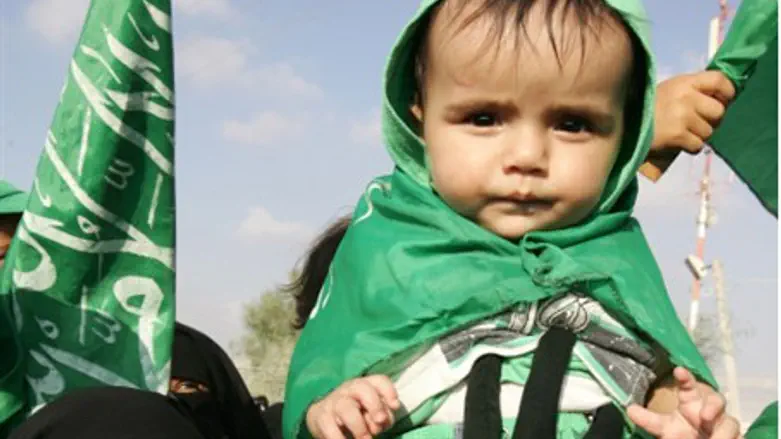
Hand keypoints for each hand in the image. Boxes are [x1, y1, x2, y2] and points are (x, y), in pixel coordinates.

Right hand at [305, 375, 400, 438]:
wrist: (323, 418)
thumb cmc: (356, 414)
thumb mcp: (371, 412)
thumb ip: (381, 414)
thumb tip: (382, 421)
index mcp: (365, 385)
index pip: (378, 380)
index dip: (388, 391)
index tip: (395, 406)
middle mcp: (349, 389)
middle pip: (362, 388)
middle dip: (374, 405)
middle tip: (380, 421)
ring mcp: (334, 402)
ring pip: (346, 408)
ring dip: (359, 426)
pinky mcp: (321, 416)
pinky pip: (329, 426)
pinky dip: (339, 437)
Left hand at [628, 367, 742, 437]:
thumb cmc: (682, 433)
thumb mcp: (664, 428)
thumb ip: (649, 420)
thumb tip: (629, 409)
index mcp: (690, 402)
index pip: (689, 385)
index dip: (685, 377)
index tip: (678, 370)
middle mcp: (709, 410)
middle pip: (717, 399)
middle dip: (713, 405)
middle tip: (705, 416)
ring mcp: (723, 423)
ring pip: (730, 422)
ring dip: (723, 431)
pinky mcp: (734, 436)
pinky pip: (738, 436)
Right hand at [651, 70, 735, 154]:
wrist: (624, 125)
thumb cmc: (650, 107)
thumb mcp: (671, 89)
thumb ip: (694, 90)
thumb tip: (722, 101)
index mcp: (685, 82)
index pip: (720, 80)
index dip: (728, 92)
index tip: (723, 100)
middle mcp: (686, 97)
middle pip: (719, 111)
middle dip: (712, 120)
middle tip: (698, 122)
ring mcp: (682, 116)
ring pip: (709, 132)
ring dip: (699, 136)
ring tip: (683, 132)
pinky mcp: (677, 135)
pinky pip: (698, 145)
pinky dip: (690, 147)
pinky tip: (677, 142)